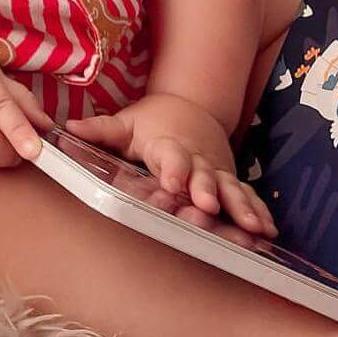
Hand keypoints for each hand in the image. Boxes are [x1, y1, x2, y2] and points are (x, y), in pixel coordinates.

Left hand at [64, 92, 275, 235]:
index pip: (169, 156)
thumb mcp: (125, 123)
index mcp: (168, 145)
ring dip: (240, 206)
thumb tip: (67, 128)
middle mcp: (195, 159)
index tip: (171, 181)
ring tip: (252, 226)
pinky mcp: (229, 181)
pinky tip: (269, 229)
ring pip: (229, 188)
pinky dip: (258, 210)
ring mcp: (215, 171)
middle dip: (206, 190)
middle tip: (208, 205)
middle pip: (202, 175)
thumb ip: (100, 130)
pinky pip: (246, 195)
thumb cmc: (152, 122)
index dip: (171, 168)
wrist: (190, 108)